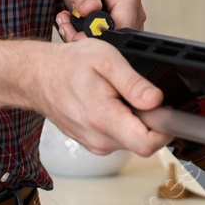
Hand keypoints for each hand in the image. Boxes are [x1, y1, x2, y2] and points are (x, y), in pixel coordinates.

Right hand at [0, 38, 170, 156]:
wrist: (37, 76)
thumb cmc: (68, 66)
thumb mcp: (105, 60)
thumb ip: (133, 83)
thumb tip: (157, 100)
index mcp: (104, 118)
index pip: (147, 144)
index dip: (165, 128)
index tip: (166, 110)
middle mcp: (100, 139)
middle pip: (143, 141)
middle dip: (149, 119)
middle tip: (137, 93)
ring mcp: (96, 143)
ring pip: (132, 139)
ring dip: (134, 119)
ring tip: (118, 94)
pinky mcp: (94, 143)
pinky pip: (119, 137)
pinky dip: (122, 121)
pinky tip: (109, 102)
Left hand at [56, 0, 145, 41]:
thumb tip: (89, 11)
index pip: (120, 30)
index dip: (97, 37)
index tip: (75, 32)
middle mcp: (132, 10)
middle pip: (114, 40)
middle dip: (85, 37)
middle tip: (65, 24)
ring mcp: (128, 18)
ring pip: (108, 41)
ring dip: (83, 35)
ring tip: (67, 19)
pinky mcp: (119, 22)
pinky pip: (104, 36)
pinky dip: (85, 33)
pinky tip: (73, 20)